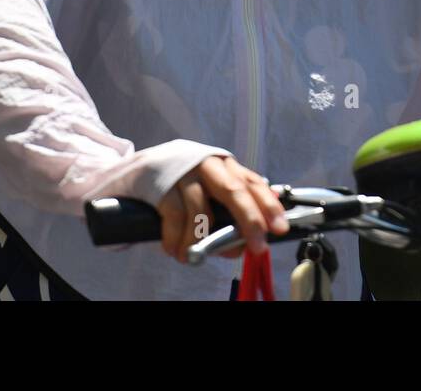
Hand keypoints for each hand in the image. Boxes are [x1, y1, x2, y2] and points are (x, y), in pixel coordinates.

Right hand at [157, 154, 289, 263]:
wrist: (140, 170)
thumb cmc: (181, 187)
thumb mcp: (208, 196)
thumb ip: (226, 220)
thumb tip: (239, 247)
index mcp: (225, 166)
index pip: (253, 183)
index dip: (269, 205)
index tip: (280, 227)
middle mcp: (208, 164)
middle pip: (234, 190)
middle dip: (250, 220)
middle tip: (257, 245)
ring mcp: (184, 172)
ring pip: (202, 210)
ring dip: (199, 241)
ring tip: (190, 256)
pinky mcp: (162, 183)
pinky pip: (175, 216)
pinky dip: (176, 239)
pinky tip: (175, 249)